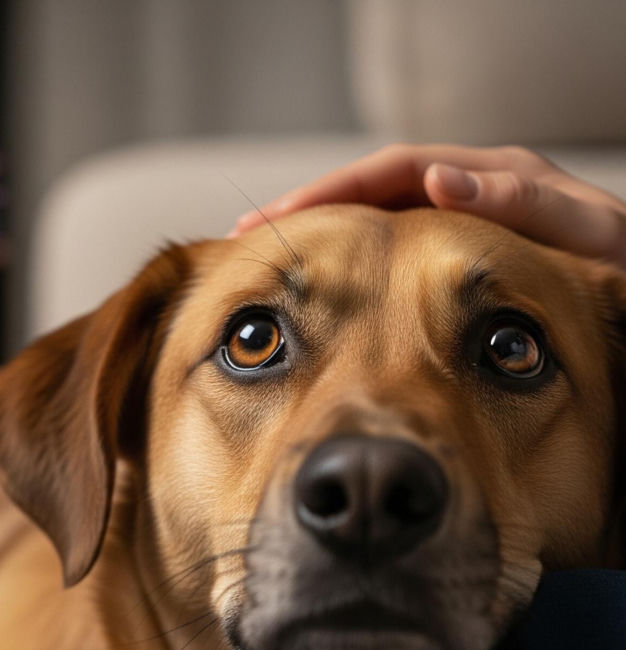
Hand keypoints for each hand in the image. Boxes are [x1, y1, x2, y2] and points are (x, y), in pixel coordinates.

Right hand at [229, 144, 625, 267]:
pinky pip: (395, 256)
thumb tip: (439, 184)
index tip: (273, 221)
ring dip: (324, 239)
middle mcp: (472, 194)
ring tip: (272, 265)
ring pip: (377, 224)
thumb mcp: (585, 234)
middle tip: (247, 239)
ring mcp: (463, 227)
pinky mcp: (459, 263)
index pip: (392, 172)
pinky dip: (354, 267)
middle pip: (371, 193)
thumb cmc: (623, 271)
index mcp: (493, 177)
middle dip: (308, 212)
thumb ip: (520, 205)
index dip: (330, 192)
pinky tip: (326, 293)